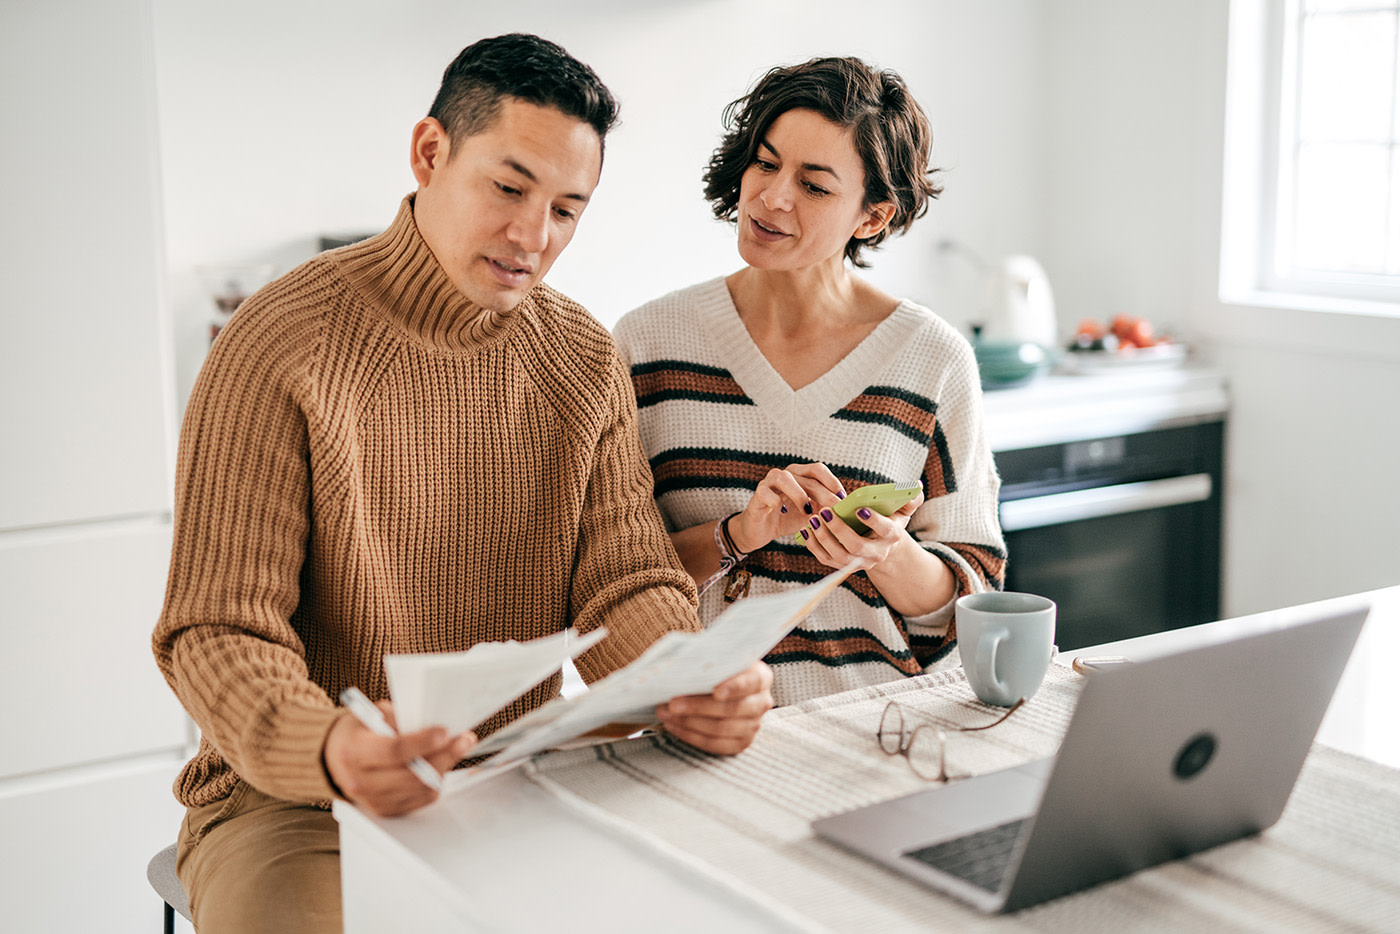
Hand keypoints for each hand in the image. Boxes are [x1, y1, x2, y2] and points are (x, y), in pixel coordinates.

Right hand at [323, 701, 476, 816]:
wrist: (332, 759)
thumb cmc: (354, 734)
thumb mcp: (370, 715)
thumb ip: (398, 719)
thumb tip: (429, 721)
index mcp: (355, 753)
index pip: (394, 751)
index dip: (423, 742)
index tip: (445, 732)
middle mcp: (362, 781)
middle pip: (413, 774)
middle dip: (444, 755)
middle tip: (463, 740)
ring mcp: (373, 800)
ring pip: (421, 789)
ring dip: (444, 768)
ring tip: (455, 750)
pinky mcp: (385, 810)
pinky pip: (420, 800)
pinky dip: (434, 783)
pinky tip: (440, 767)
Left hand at [655, 661, 773, 754]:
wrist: (720, 686)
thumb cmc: (716, 669)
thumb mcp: (717, 659)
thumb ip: (707, 661)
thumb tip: (680, 667)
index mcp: (761, 677)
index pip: (751, 682)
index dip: (734, 687)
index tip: (715, 691)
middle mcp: (762, 702)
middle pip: (731, 709)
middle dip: (698, 707)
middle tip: (673, 703)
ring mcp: (753, 725)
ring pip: (720, 728)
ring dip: (689, 722)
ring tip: (666, 713)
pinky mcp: (741, 743)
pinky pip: (715, 744)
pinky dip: (691, 736)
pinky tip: (673, 725)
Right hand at [729, 463, 846, 553]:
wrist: (761, 531)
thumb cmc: (787, 519)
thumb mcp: (810, 514)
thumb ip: (824, 508)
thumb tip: (846, 509)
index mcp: (799, 475)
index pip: (818, 469)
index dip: (832, 482)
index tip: (843, 499)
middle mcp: (784, 475)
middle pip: (807, 477)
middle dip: (823, 494)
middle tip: (834, 509)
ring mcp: (769, 483)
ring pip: (784, 478)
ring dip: (799, 494)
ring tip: (807, 511)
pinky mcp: (757, 495)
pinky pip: (766, 492)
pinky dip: (776, 501)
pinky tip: (782, 511)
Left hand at [802, 491, 924, 571]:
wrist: (883, 546)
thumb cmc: (891, 520)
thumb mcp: (903, 509)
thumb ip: (910, 497)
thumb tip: (915, 486)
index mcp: (893, 536)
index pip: (885, 530)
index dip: (874, 521)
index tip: (859, 508)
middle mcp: (877, 554)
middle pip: (857, 547)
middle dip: (839, 530)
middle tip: (825, 512)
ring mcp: (860, 563)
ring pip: (839, 557)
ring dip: (824, 539)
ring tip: (813, 520)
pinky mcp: (844, 566)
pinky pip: (827, 560)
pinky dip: (814, 546)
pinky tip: (806, 530)